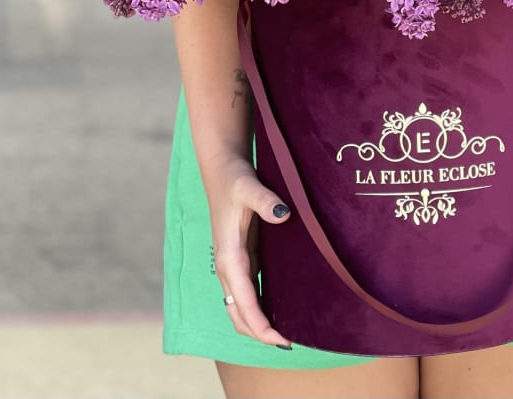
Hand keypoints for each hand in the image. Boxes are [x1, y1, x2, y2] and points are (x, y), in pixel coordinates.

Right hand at [207, 155, 292, 347]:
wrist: (223, 169)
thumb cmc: (235, 179)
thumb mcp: (249, 187)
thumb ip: (265, 201)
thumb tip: (283, 214)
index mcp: (229, 257)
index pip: (245, 303)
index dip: (261, 326)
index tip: (281, 340)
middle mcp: (228, 266)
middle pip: (239, 314)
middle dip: (260, 333)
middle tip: (289, 344)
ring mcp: (234, 264)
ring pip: (241, 307)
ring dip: (258, 323)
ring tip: (286, 334)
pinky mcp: (241, 257)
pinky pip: (248, 292)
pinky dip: (259, 307)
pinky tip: (278, 309)